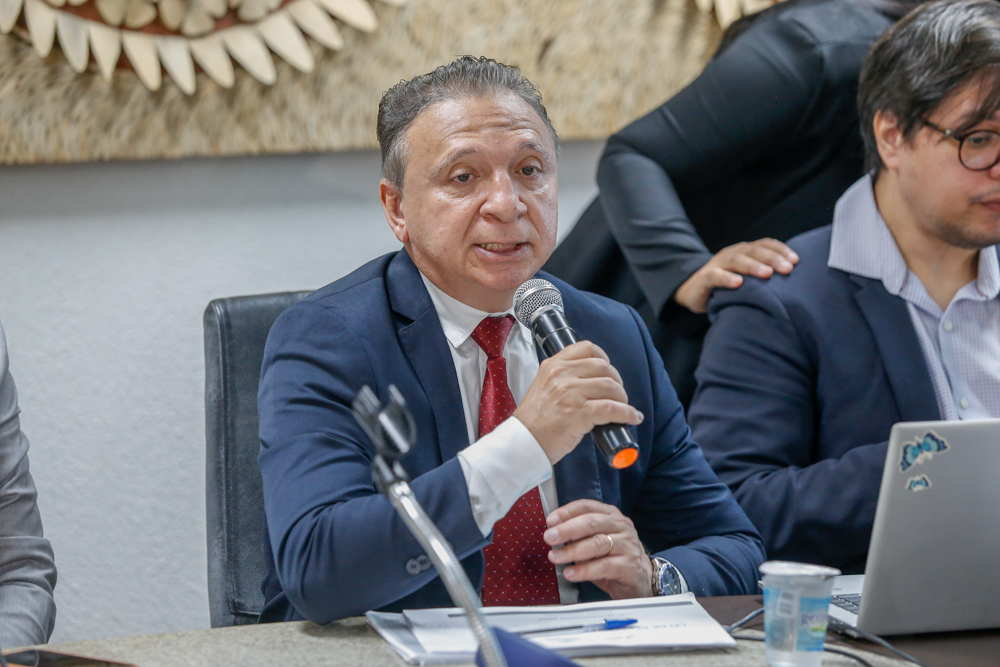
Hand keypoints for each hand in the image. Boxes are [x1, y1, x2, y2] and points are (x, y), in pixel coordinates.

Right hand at [514, 341, 642, 465]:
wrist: (523, 442)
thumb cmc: (534, 420)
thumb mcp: (543, 386)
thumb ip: (564, 378)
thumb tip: (594, 381)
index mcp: (553, 366)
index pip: (587, 348)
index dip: (604, 358)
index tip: (608, 371)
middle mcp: (562, 375)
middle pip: (604, 368)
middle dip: (616, 382)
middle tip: (616, 395)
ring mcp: (571, 394)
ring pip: (611, 387)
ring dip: (623, 398)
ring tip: (622, 408)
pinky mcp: (579, 413)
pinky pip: (613, 409)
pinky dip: (627, 413)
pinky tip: (632, 418)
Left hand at [543, 499, 652, 598]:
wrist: (642, 579)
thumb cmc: (614, 558)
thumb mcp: (597, 541)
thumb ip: (579, 536)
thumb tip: (554, 535)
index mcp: (611, 515)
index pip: (587, 506)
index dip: (567, 512)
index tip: (550, 521)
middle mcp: (621, 526)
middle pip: (591, 522)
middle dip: (567, 530)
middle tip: (549, 538)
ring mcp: (628, 545)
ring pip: (597, 543)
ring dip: (572, 551)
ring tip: (555, 557)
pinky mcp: (630, 565)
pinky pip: (604, 566)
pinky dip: (584, 570)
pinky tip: (570, 573)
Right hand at [673, 238, 798, 313]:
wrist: (694, 291)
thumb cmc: (727, 285)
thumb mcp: (747, 276)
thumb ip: (763, 273)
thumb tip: (792, 277)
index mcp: (744, 251)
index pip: (764, 244)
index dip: (780, 250)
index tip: (796, 260)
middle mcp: (732, 254)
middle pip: (754, 251)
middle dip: (772, 258)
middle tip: (787, 269)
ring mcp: (717, 264)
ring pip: (736, 260)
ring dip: (753, 266)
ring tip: (767, 274)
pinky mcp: (704, 278)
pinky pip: (715, 276)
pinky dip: (726, 278)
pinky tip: (738, 283)